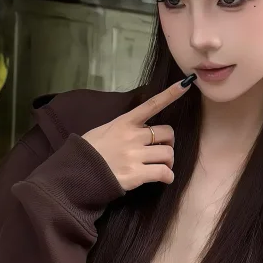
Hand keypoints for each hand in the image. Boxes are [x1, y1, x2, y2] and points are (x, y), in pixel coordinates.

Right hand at [81, 75, 194, 191]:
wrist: (76, 174)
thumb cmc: (88, 152)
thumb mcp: (103, 130)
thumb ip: (122, 127)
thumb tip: (138, 127)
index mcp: (124, 122)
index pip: (151, 105)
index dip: (170, 94)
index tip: (186, 84)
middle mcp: (132, 136)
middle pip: (167, 133)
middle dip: (169, 142)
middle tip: (162, 151)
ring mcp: (135, 155)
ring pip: (168, 154)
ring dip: (168, 161)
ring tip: (162, 167)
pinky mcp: (137, 174)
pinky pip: (164, 173)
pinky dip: (168, 177)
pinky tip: (164, 178)